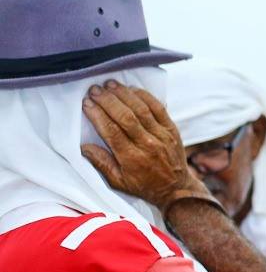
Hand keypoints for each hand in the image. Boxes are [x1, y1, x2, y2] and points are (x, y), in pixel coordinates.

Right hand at [81, 81, 206, 210]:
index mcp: (132, 158)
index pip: (112, 131)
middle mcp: (148, 144)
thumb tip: (83, 147)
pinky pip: (159, 108)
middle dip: (108, 101)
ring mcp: (162, 135)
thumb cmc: (143, 185)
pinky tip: (131, 88)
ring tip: (109, 84)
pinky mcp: (172, 129)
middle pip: (126, 117)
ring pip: (142, 109)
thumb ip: (101, 163)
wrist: (175, 188)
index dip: (98, 115)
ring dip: (124, 94)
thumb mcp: (118, 181)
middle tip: (94, 89)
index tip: (87, 103)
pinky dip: (145, 96)